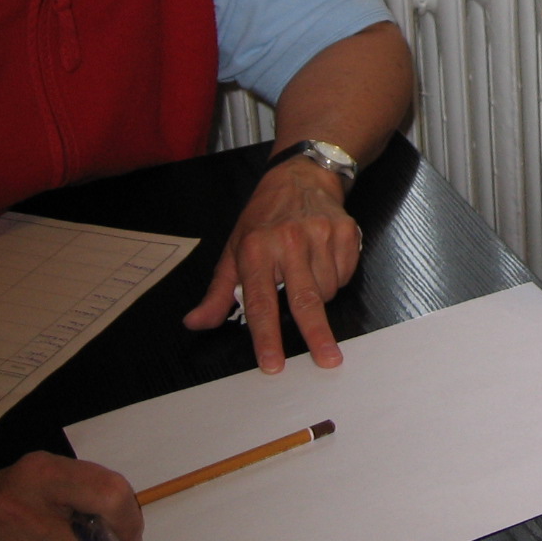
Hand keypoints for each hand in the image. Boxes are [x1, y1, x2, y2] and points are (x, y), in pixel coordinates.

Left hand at [183, 158, 360, 371]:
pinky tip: (324, 262)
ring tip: (307, 275)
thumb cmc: (263, 218)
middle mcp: (290, 241)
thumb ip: (218, 292)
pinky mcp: (346, 231)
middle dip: (317, 333)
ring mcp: (321, 235)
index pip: (261, 302)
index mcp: (256, 249)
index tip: (273, 364)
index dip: (266, 337)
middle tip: (328, 360)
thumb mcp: (234, 250)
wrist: (301, 176)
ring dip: (319, 297)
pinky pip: (346, 275)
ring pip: (328, 290)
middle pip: (305, 299)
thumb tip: (195, 323)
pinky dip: (337, 278)